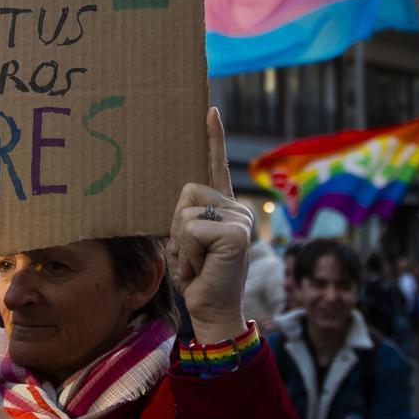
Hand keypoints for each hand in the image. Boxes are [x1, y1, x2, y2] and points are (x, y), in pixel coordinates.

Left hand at [167, 107, 252, 343]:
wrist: (212, 309)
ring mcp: (240, 219)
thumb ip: (188, 217)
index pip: (216, 166)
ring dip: (182, 242)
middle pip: (186, 193)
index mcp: (225, 208)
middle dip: (177, 226)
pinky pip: (192, 228)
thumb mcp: (188, 241)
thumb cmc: (198, 277)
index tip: (209, 109)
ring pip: (186, 211)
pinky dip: (189, 251)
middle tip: (192, 254)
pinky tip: (203, 266)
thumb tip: (182, 197)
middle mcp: (237, 209)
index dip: (213, 138)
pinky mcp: (236, 232)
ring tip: (198, 261)